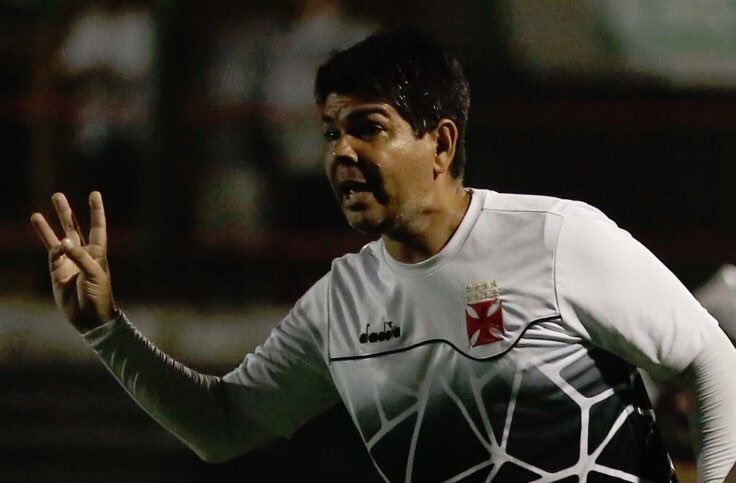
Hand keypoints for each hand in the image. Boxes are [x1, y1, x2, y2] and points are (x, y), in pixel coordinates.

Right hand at [30, 192, 115, 332]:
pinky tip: (54, 245)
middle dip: (65, 212)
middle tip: (57, 195)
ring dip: (47, 227)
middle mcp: (82, 253)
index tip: (94, 193)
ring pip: (56, 239)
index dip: (96, 210)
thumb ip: (79, 256)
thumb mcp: (94, 273)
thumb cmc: (99, 294)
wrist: (90, 317)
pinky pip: (52, 256)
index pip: (97, 226)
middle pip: (73, 227)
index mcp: (98, 251)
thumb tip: (62, 241)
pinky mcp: (57, 272)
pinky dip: (52, 249)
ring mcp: (68, 262)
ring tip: (36, 213)